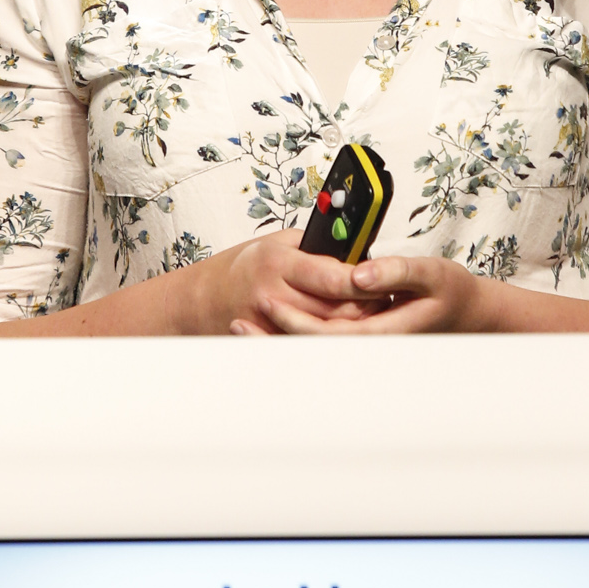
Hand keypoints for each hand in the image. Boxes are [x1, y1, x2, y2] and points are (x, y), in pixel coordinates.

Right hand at [203, 232, 386, 336]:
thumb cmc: (243, 267)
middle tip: (385, 297)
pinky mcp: (270, 343)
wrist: (204, 299)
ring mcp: (271, 324)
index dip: (365, 281)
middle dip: (367, 305)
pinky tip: (343, 330)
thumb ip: (315, 247)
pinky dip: (331, 338)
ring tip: (369, 314)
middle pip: (336, 310)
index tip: (384, 278)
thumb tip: (354, 251)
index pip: (334, 277)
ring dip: (354, 325)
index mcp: (279, 262)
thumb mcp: (278, 242)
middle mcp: (274, 295)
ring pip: (328, 331)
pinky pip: (310, 344)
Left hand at [259, 252, 494, 336]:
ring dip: (277, 340)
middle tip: (236, 324)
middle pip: (313, 348)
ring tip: (240, 328)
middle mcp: (369, 343)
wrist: (467, 313)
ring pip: (314, 348)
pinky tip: (269, 326)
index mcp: (382, 331)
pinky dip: (293, 335)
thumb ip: (395, 272)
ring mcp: (363, 343)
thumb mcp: (430, 273)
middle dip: (273, 338)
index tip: (268, 305)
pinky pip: (322, 339)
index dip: (295, 323)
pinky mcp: (360, 336)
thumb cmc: (449, 293)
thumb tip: (359, 274)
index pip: (329, 334)